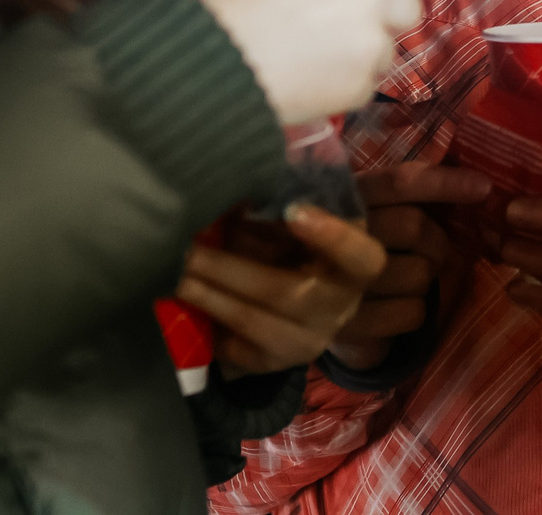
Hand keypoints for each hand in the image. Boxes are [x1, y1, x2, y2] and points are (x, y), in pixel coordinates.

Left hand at [176, 206, 386, 378]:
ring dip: (211, 298)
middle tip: (191, 251)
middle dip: (230, 270)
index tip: (293, 210)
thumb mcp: (308, 222)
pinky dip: (208, 324)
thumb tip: (269, 177)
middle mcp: (339, 309)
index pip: (360, 257)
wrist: (310, 307)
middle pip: (287, 293)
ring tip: (181, 278)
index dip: (332, 236)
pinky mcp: (276, 363)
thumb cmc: (306, 249)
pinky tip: (186, 307)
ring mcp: (308, 341)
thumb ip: (290, 200)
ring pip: (255, 323)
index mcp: (358, 268)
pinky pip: (236, 349)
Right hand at [197, 0, 423, 123]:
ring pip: (389, 51)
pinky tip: (304, 81)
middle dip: (385, 19)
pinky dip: (343, 89)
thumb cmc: (230, 5)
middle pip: (410, 5)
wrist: (204, 58)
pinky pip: (366, 86)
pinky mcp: (361, 84)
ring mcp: (370, 39)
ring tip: (311, 59)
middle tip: (345, 30)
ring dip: (362, 57)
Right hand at [332, 162, 491, 368]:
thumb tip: (477, 183)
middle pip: (413, 226)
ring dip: (424, 278)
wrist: (313, 307)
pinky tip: (391, 306)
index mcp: (343, 196)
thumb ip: (413, 193)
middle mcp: (330, 235)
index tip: (483, 187)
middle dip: (436, 240)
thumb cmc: (362, 245)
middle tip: (431, 250)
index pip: (398, 181)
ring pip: (419, 273)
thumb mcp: (379, 210)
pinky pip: (412, 313)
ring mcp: (336, 283)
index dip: (443, 182)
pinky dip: (414, 311)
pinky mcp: (348, 327)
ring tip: (400, 279)